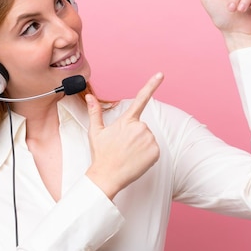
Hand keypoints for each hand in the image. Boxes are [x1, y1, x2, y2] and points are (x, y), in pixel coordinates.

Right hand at [85, 73, 163, 199]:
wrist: (107, 176)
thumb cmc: (101, 154)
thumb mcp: (96, 132)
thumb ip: (95, 112)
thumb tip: (89, 96)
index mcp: (127, 120)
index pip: (141, 98)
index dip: (152, 85)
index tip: (161, 74)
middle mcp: (140, 127)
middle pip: (141, 126)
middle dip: (134, 135)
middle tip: (122, 147)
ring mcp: (149, 139)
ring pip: (148, 138)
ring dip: (141, 145)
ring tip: (128, 154)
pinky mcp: (155, 152)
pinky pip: (153, 150)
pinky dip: (147, 155)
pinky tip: (136, 160)